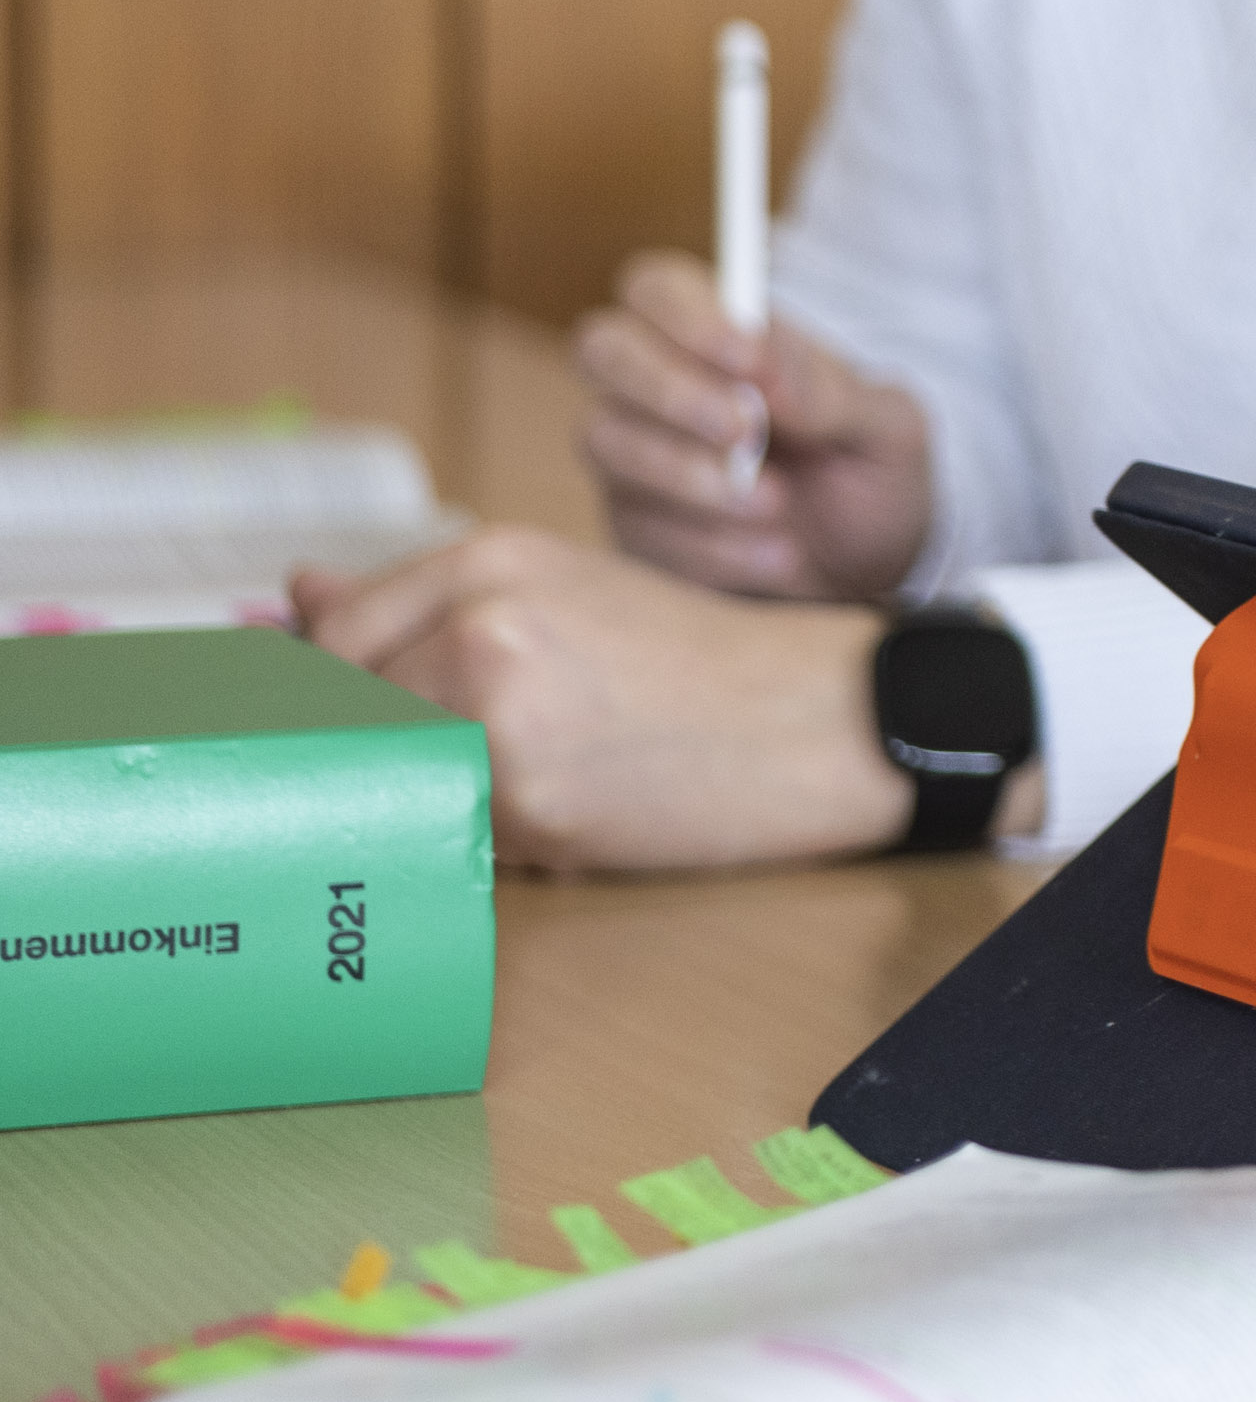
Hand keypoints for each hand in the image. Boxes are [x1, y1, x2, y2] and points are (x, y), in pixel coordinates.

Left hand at [290, 530, 919, 869]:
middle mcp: (477, 620)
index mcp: (486, 560)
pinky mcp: (522, 793)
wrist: (821, 718)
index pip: (328, 639)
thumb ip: (421, 600)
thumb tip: (289, 592)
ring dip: (412, 800)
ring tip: (499, 797)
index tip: (341, 734)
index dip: (322, 699)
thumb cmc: (698, 664)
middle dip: (362, 756)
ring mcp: (493, 707)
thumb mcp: (559, 593)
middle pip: (333, 711)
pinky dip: (469, 841)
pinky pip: (439, 831)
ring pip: (376, 776)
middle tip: (432, 779)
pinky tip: (539, 826)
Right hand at [573, 254, 933, 603]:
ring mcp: (633, 456)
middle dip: (672, 391)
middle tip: (745, 433)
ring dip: (692, 475)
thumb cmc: (872, 474)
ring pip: (606, 440)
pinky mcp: (633, 527)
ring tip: (778, 504)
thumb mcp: (887, 429)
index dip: (687, 316)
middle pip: (603, 349)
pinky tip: (776, 555)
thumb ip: (831, 392)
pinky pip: (637, 526)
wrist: (871, 567)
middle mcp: (659, 386)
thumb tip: (763, 372)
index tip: (748, 360)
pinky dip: (712, 543)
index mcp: (723, 336)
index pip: (658, 288)